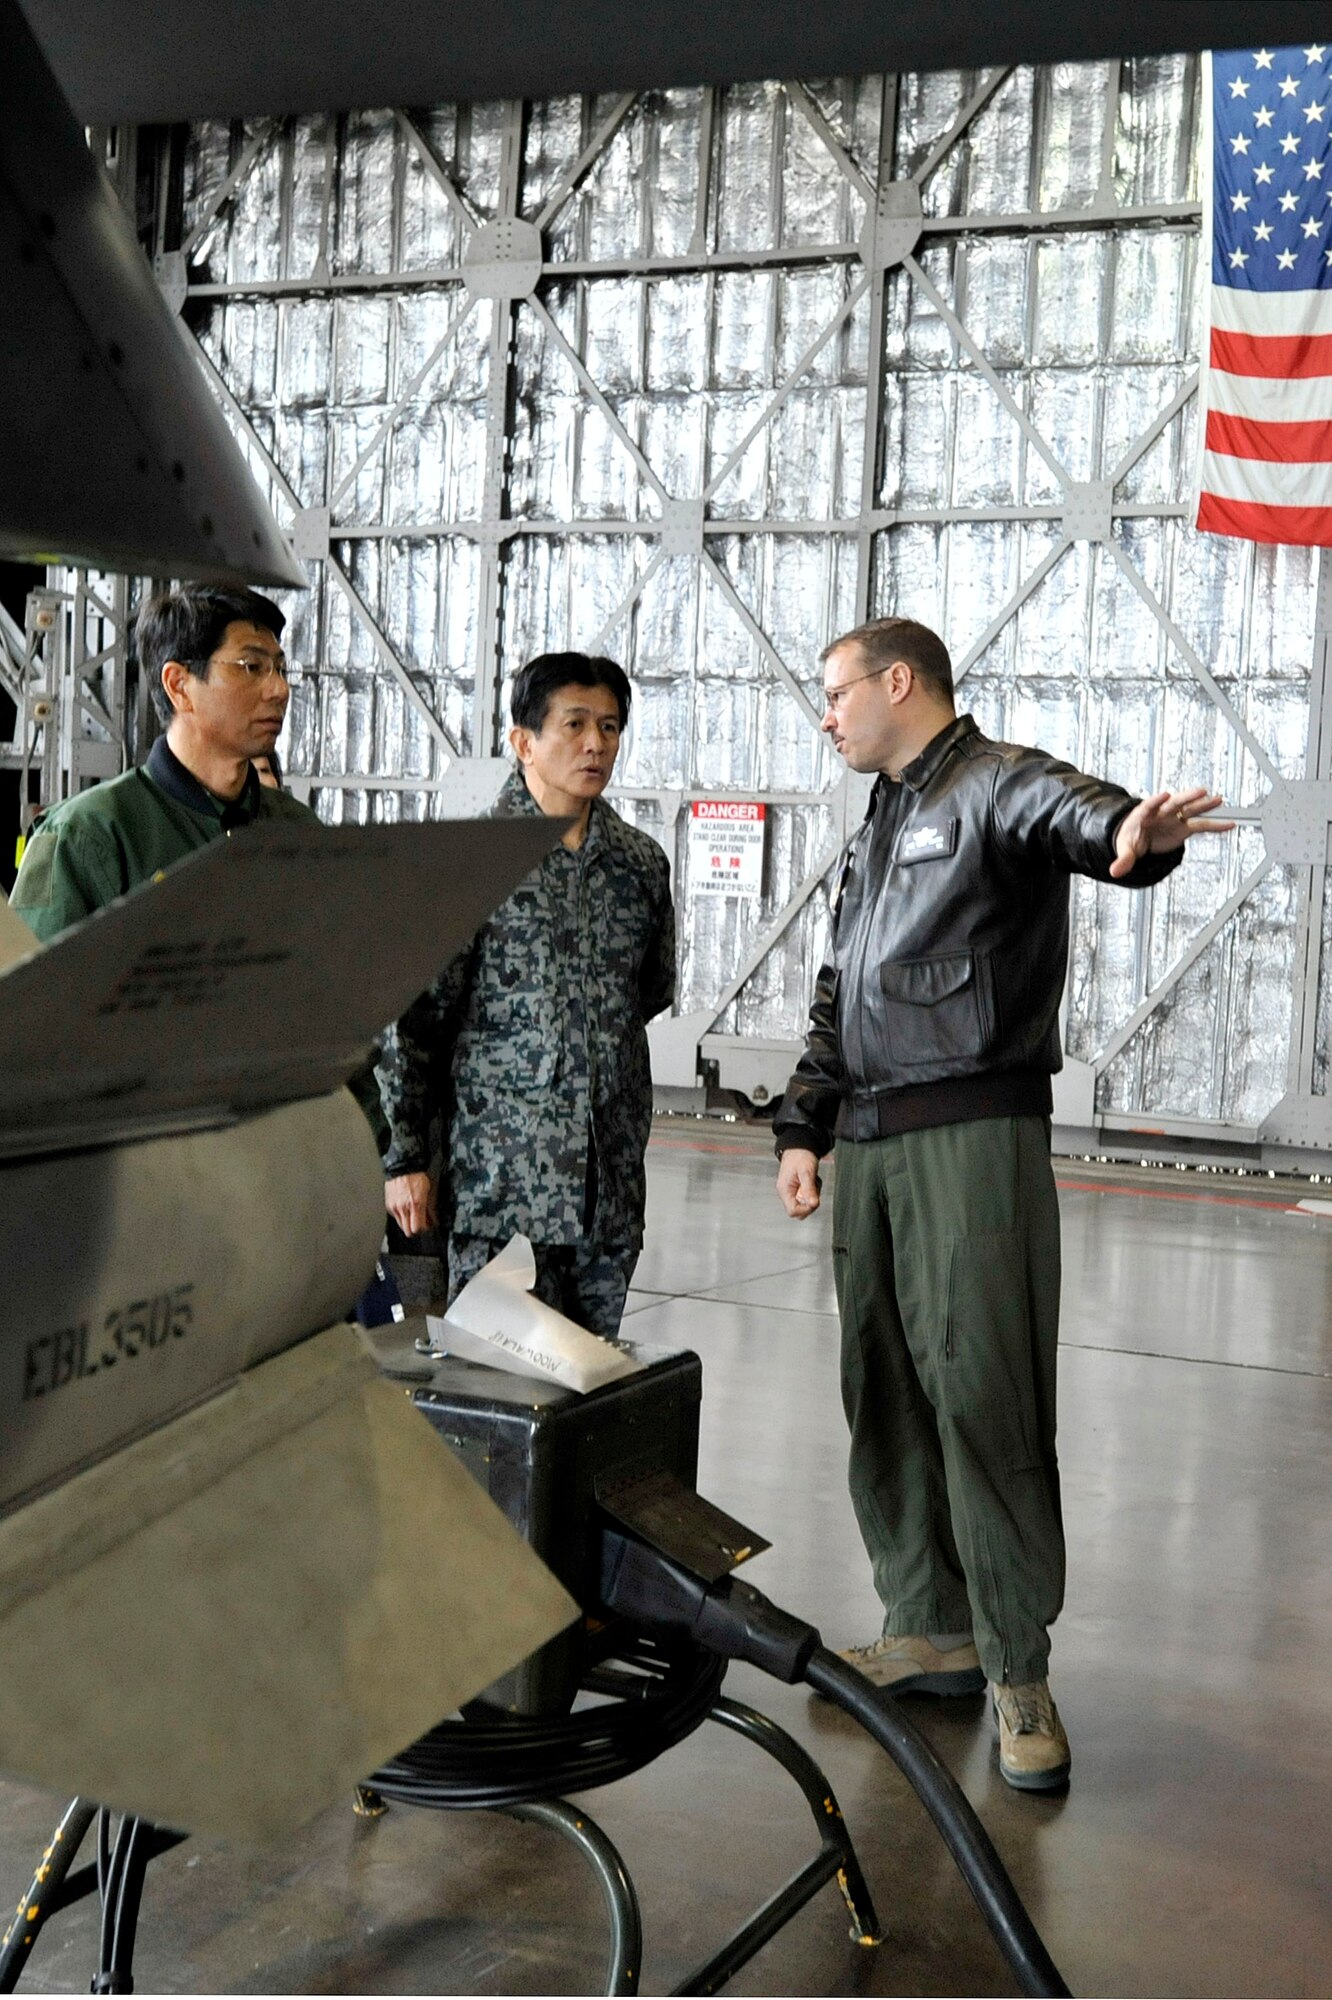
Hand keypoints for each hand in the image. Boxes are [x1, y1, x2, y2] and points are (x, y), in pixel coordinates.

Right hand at [385, 1171, 435, 1235]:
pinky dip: (402, 1216)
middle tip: (420, 1223)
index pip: (417, 1229)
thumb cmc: (417, 1177)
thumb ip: (430, 1209)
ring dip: (408, 1224)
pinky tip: (406, 1208)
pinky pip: (396, 1217)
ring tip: (413, 1215)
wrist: (402, 1167)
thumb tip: (433, 1221)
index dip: (424, 1230)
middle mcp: (403, 1208)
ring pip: (401, 1226)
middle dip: (415, 1230)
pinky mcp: (388, 1206)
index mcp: (416, 1204)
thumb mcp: (429, 1192)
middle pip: (408, 1232)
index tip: (427, 1226)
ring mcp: (394, 1208)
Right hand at [777, 1148, 822, 1219]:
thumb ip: (809, 1189)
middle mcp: (786, 1193)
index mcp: (784, 1190)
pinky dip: (812, 1191)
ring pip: (804, 1204)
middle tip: (814, 1190)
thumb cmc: (800, 1156)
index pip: (792, 1211)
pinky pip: (806, 1197)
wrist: (799, 1147)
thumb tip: (813, 1204)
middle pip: (798, 1211)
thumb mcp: (806, 1172)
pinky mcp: (797, 1189)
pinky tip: (812, 1181)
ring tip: (813, 1181)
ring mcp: (791, 1191)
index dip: (805, 1210)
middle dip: (809, 1203)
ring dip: (812, 1195)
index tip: (814, 1201)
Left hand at [1110, 787, 1234, 879]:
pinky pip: (1201, 825)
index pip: (1149, 806)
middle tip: (1200, 791)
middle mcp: (1161, 813)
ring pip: (1190, 810)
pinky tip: (1228, 824)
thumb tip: (1114, 872)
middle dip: (1186, 797)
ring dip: (1204, 805)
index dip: (1157, 800)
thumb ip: (1122, 860)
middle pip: (1174, 803)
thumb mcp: (1125, 850)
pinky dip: (1214, 825)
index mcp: (1143, 815)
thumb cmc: (1130, 838)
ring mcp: (1174, 819)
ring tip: (1218, 800)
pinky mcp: (1183, 827)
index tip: (1165, 794)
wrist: (1137, 837)